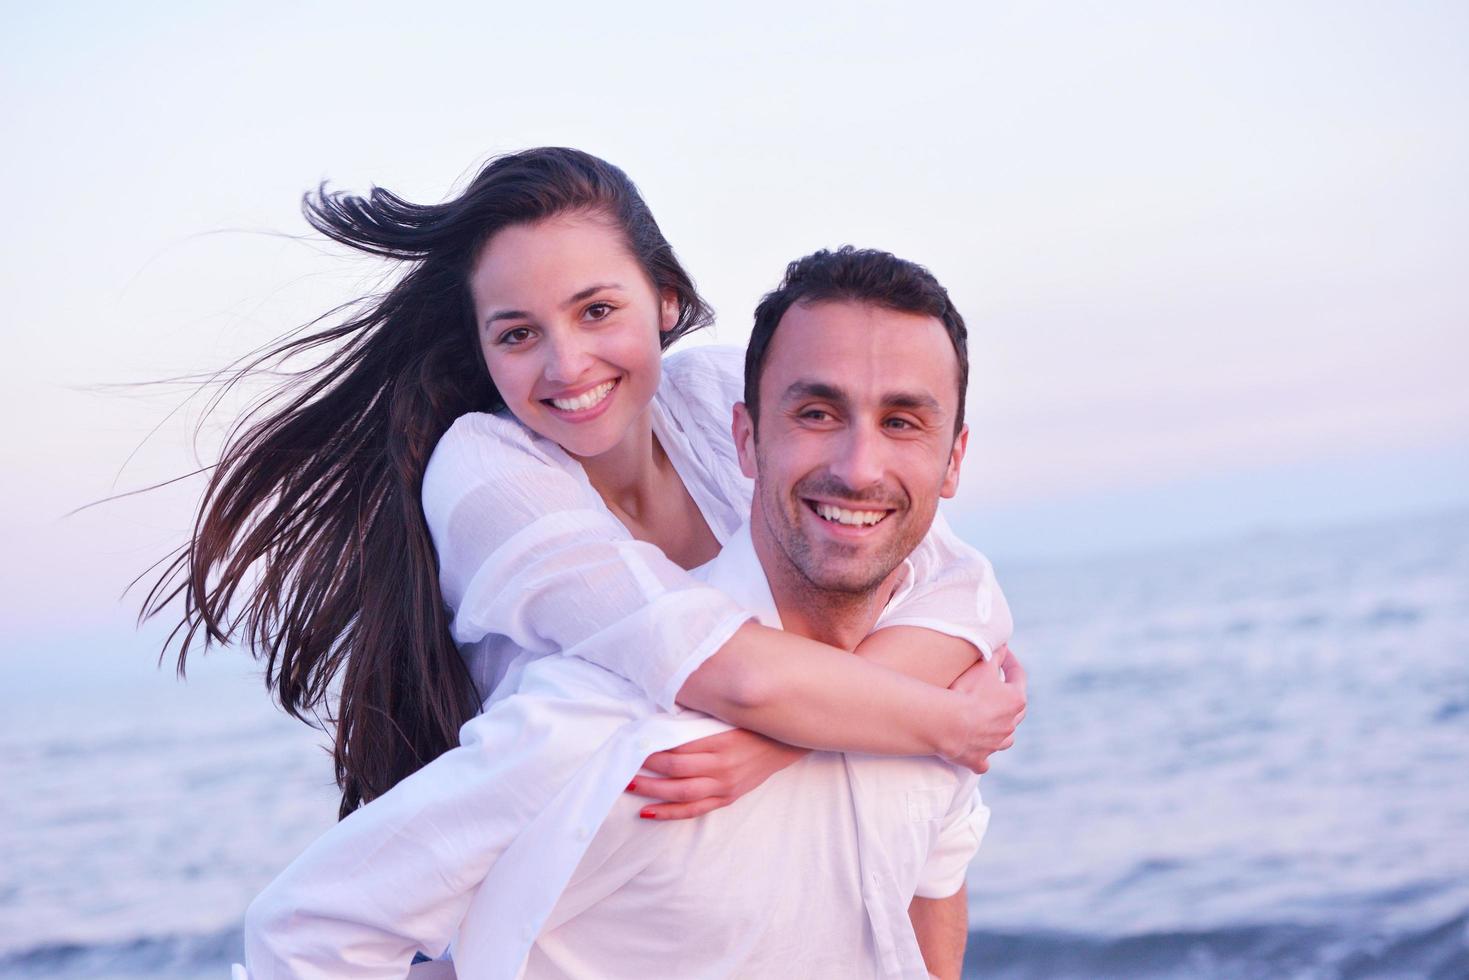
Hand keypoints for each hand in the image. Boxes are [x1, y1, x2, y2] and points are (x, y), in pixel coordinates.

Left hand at [628, 728, 808, 819]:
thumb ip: (698, 719)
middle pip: (676, 773)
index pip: (678, 749)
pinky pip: (694, 810)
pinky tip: (649, 811)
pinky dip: (670, 812)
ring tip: (630, 787)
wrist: (783, 744)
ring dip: (653, 792)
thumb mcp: (727, 716)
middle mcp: (722, 768)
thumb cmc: (751, 724)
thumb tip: (662, 715)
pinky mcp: (727, 798)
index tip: (634, 745)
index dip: (653, 750)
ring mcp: (725, 786)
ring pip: (682, 794)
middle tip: (625, 768)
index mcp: (721, 743)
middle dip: (647, 772)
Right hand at [944, 644, 1026, 773]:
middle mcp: (1010, 724)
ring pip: (1005, 737)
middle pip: (1017, 710)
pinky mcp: (978, 759)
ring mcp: (995, 744)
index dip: (1010, 662)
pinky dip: (982, 755)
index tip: (1003, 653)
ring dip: (1001, 730)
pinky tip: (978, 753)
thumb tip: (1002, 646)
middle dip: (1009, 698)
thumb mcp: (982, 666)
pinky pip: (983, 760)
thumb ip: (995, 655)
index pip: (1018, 675)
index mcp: (1015, 700)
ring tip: (991, 723)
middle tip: (998, 688)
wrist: (949, 725)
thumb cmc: (967, 692)